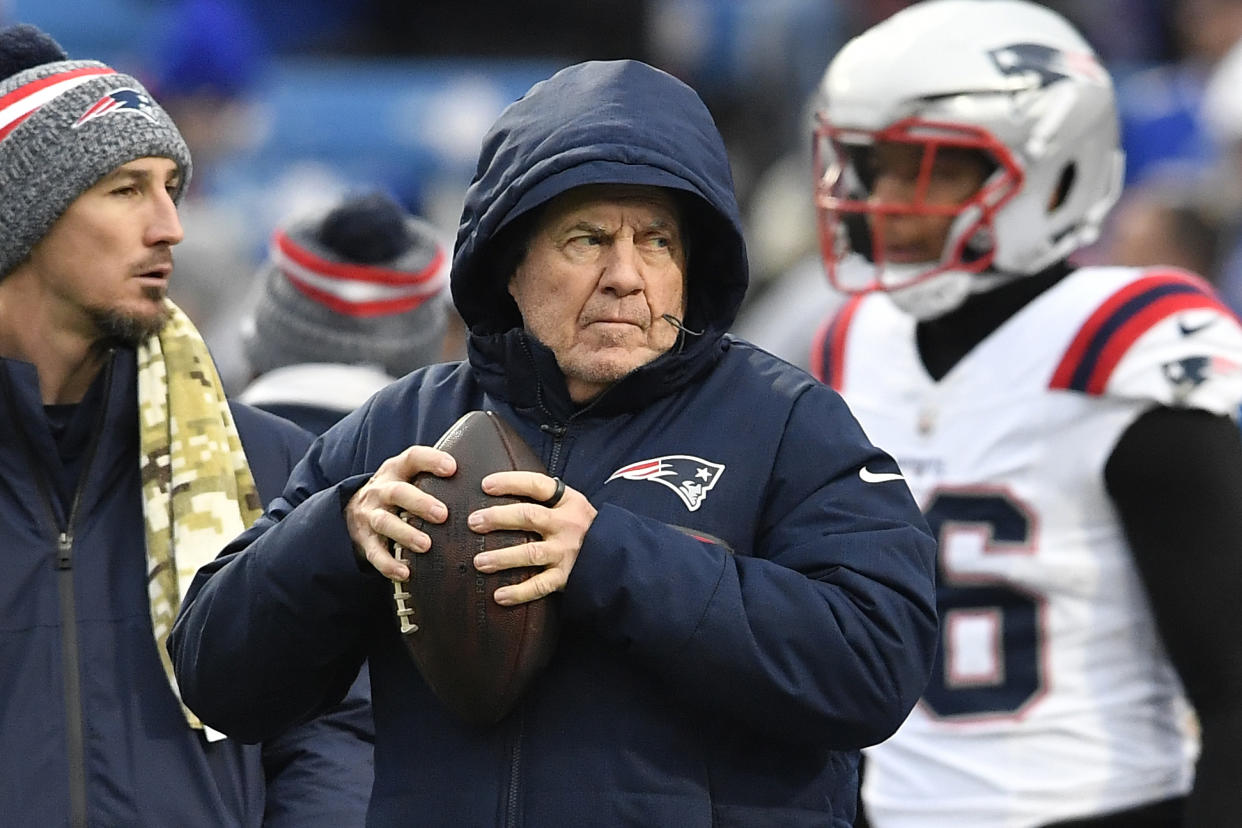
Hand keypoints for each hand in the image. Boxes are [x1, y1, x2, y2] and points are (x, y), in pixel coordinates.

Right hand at [344, 446, 455, 579]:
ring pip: (384, 522)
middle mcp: (381, 490)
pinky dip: (389, 564)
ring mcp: (370, 514)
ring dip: (406, 534)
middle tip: (442, 514)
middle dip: (419, 503)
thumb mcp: (410, 475)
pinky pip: (375, 553)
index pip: (413, 458)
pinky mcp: (365, 539)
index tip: (452, 468)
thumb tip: (486, 480)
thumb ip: (437, 477)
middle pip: (397, 492)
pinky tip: (405, 572)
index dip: (431, 460)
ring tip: (426, 545)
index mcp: (397, 470)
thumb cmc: (399, 491)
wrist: (356, 506)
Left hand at [467, 472, 596, 604]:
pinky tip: (499, 596)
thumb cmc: (585, 527)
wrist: (618, 555)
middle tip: (474, 522)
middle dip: (498, 518)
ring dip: (502, 557)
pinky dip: (519, 592)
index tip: (485, 485)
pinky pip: (540, 586)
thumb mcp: (572, 505)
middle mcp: (567, 525)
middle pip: (529, 517)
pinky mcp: (566, 577)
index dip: (511, 482)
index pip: (537, 486)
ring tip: (479, 561)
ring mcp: (566, 552)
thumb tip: (503, 492)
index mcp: (568, 501)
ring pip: (531, 553)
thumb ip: (546, 500)